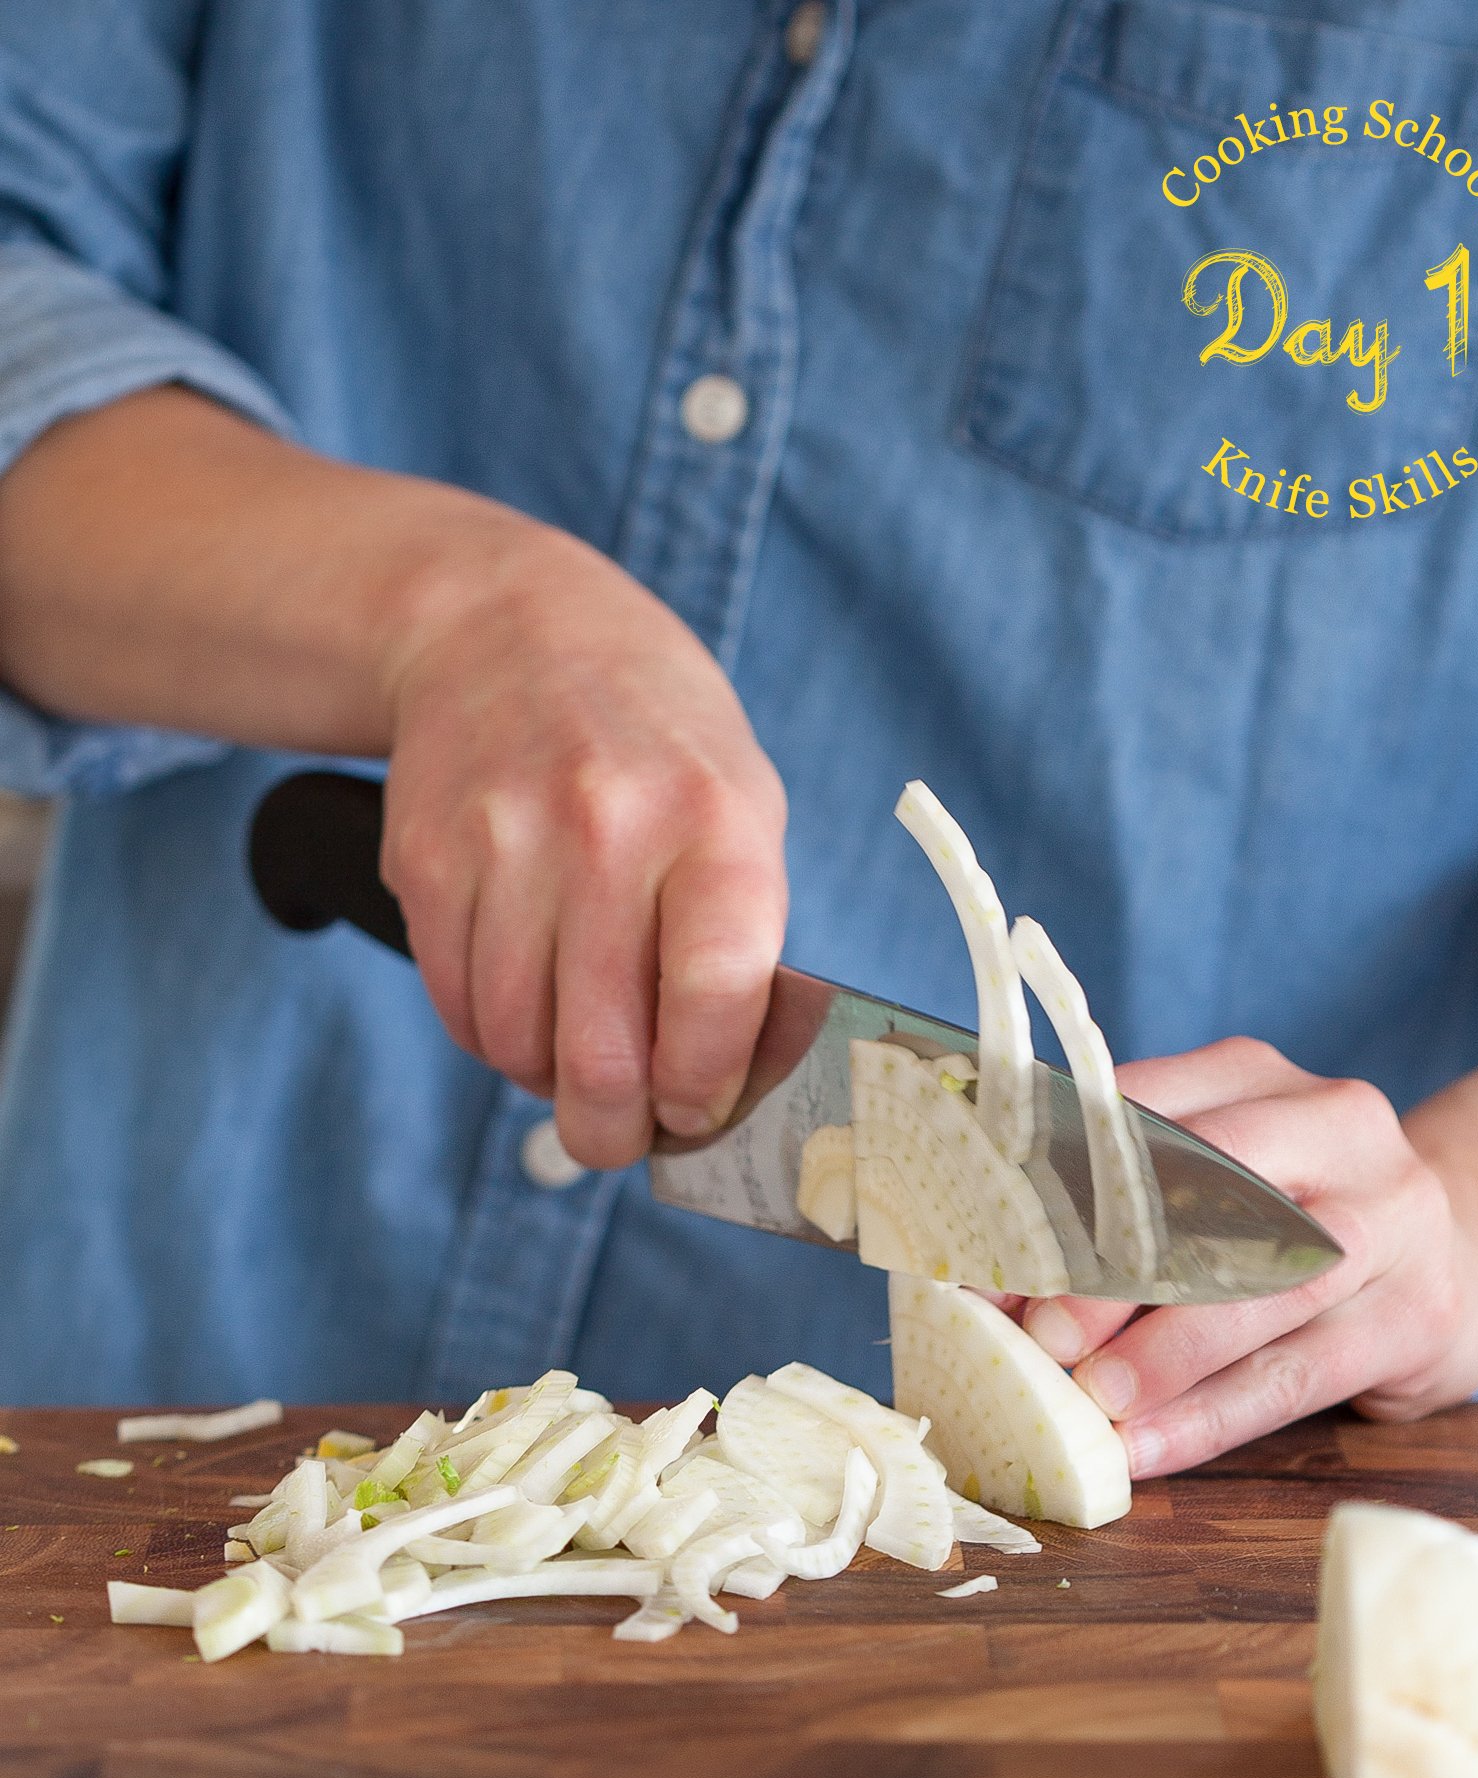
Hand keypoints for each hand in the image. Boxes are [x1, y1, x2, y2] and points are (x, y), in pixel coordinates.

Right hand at [379, 523, 787, 1166]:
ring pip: (517, 1044)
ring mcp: (506, 843)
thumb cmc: (655, 748)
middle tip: (617, 1138)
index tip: (691, 1112)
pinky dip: (491, 1034)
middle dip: (611, 1130)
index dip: (700, 1088)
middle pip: (601, 1053)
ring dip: (546, 1078)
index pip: (713, 998)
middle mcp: (608, 830)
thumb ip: (740, 947)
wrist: (508, 627)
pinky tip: (523, 1000)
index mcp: (714, 824)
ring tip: (573, 1048)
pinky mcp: (425, 860)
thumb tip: (716, 1097)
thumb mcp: (738, 810)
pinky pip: (458, 1006)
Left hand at [1003, 1037, 1477, 1476]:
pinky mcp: (1421, 1312)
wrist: (1466, 1257)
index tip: (981, 1256)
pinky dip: (1212, 1417)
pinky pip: (1298, 1372)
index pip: (1139, 1113)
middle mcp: (1336, 1124)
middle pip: (1211, 1186)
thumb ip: (1115, 1205)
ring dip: (1163, 1352)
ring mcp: (1394, 1217)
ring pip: (1266, 1284)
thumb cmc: (1291, 1221)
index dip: (1053, 1187)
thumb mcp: (1216, 1175)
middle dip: (1113, 1266)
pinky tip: (1147, 1450)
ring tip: (1089, 1400)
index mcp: (1256, 1075)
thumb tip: (980, 1277)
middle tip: (1035, 1334)